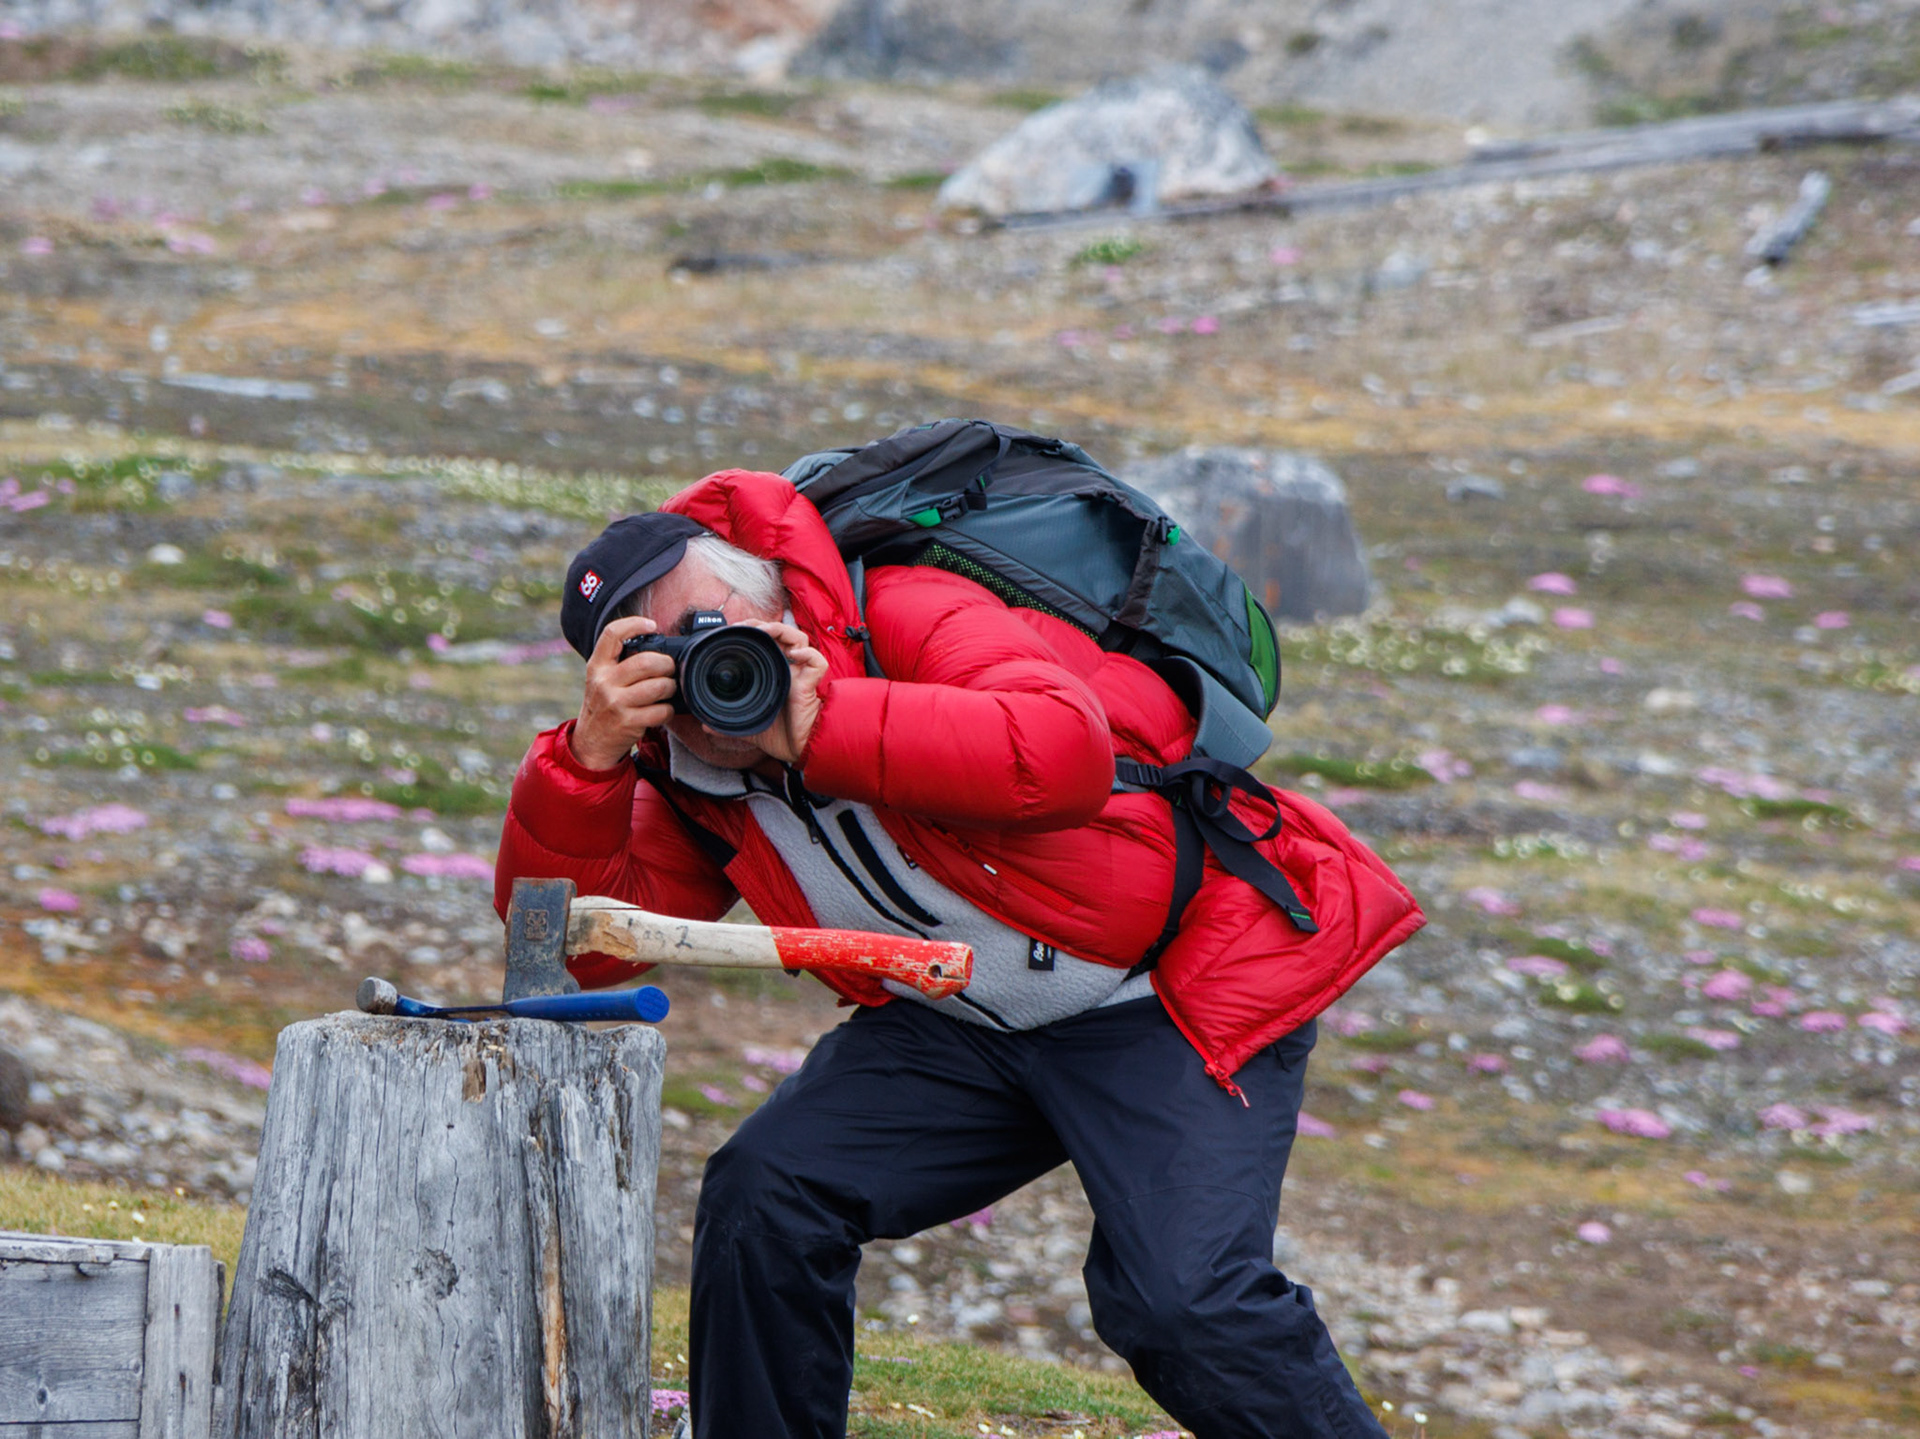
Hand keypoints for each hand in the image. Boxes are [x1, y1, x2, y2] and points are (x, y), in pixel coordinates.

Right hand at [570, 615, 676, 769]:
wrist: (592, 742)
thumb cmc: (603, 705)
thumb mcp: (601, 679)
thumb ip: (619, 662)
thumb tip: (655, 644)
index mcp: (597, 666)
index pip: (612, 634)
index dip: (635, 624)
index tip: (651, 625)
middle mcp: (604, 682)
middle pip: (647, 661)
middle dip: (667, 664)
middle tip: (669, 669)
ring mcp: (616, 703)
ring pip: (659, 686)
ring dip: (671, 687)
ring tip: (667, 689)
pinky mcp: (628, 722)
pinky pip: (661, 710)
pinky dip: (668, 710)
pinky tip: (662, 709)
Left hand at [733, 619, 827, 766]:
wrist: (800, 750)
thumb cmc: (782, 736)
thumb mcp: (748, 727)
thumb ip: (727, 726)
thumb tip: (705, 725)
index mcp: (774, 674)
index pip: (765, 643)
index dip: (752, 633)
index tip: (733, 632)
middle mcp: (788, 670)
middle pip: (780, 634)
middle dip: (762, 624)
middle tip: (743, 626)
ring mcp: (800, 675)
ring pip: (799, 639)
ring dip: (781, 630)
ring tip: (765, 631)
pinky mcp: (811, 684)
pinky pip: (817, 661)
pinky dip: (807, 654)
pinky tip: (794, 655)